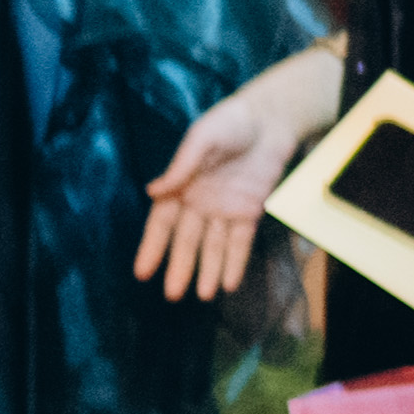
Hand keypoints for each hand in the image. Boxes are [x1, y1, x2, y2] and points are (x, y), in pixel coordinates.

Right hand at [137, 58, 327, 301]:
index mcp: (182, 186)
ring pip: (214, 246)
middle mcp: (200, 202)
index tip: (142, 272)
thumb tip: (153, 191)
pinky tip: (229, 283)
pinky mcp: (250, 210)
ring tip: (203, 295)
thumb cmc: (230, 122)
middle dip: (179, 267)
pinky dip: (235, 261)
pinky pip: (241, 240)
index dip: (152, 247)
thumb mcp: (202, 139)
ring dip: (208, 270)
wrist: (272, 118)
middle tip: (172, 294)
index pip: (162, 223)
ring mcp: (225, 208)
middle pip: (187, 241)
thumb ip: (181, 167)